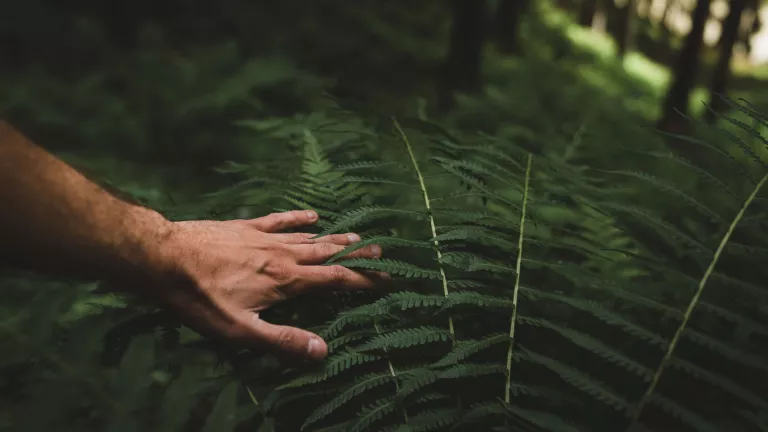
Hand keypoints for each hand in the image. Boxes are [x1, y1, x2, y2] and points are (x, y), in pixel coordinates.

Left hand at [145, 210, 385, 361]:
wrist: (165, 258)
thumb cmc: (200, 299)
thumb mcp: (240, 331)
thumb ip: (282, 340)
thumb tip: (323, 350)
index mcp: (286, 281)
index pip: (335, 280)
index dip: (363, 280)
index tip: (387, 279)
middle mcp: (283, 256)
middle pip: (328, 254)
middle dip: (356, 254)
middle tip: (381, 251)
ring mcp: (265, 238)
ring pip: (309, 238)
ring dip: (334, 238)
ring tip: (356, 235)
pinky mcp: (246, 227)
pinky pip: (280, 220)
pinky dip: (298, 218)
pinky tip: (312, 215)